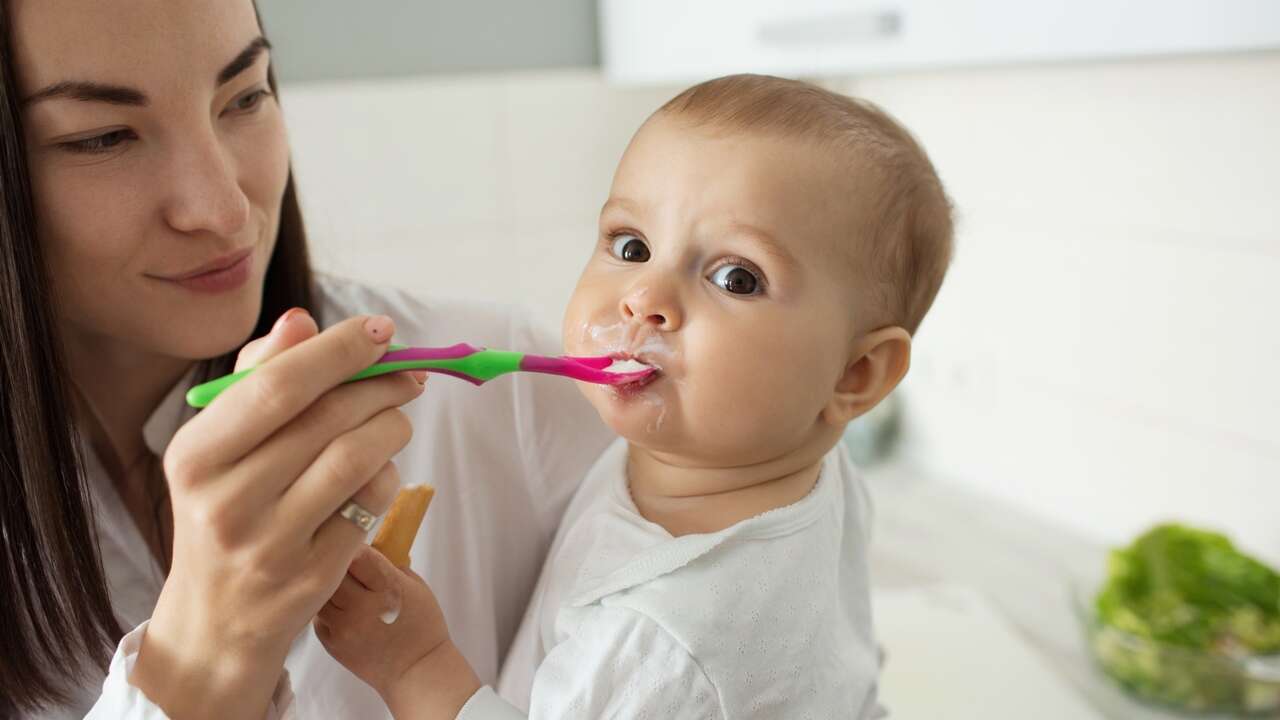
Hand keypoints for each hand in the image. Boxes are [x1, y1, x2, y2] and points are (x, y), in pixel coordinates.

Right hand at [131, 309, 426, 718]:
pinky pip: (371, 506)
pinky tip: (379, 472)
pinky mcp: (312, 578)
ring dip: (392, 428)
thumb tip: (300, 321)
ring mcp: (270, 545)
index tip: (380, 329)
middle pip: (328, 419)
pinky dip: (387, 478)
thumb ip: (258, 379)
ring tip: (396, 419)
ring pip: (358, 459)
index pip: (277, 385)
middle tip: (409, 374)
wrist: (216, 621)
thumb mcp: (219, 448)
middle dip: (382, 386)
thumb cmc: (226, 509)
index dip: (338, 351)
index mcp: (196, 456)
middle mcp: (227, 501)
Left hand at [317, 546, 479, 719]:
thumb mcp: (416, 586)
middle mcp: (362, 606)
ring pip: (319, 592)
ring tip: (340, 586)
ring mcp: (343, 626)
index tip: (355, 542)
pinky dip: (325, 608)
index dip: (354, 546)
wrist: (416, 670)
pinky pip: (318, 615)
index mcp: (388, 588)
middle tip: (344, 563)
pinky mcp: (331, 643)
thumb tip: (364, 547)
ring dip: (327, 585)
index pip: (359, 554)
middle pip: (334, 570)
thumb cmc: (423, 626)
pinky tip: (339, 608)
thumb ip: (389, 566)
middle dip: (338, 564)